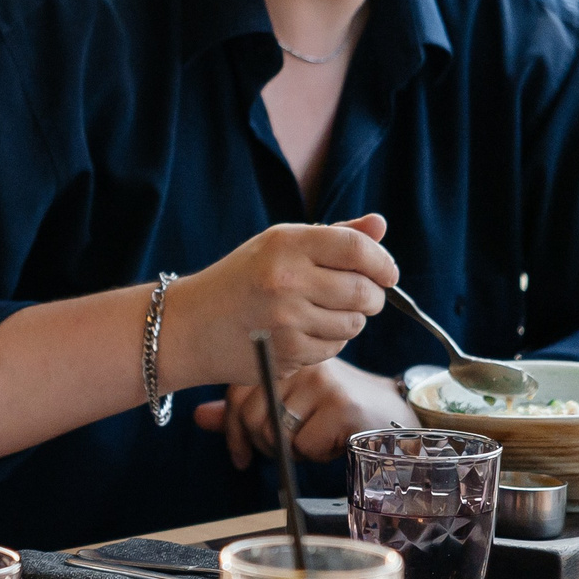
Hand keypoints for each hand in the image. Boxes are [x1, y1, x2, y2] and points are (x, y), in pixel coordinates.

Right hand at [161, 215, 397, 388]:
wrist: (190, 326)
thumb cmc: (240, 280)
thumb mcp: (279, 245)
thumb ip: (333, 236)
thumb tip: (381, 225)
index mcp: (286, 243)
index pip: (356, 248)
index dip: (382, 262)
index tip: (387, 272)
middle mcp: (287, 279)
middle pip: (364, 291)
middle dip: (373, 296)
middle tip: (362, 296)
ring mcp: (287, 319)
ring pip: (354, 324)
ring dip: (350, 320)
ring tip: (323, 313)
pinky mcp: (287, 353)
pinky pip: (334, 348)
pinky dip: (329, 342)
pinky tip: (304, 332)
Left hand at [194, 358, 415, 467]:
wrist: (393, 415)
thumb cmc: (336, 410)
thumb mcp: (288, 404)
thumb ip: (244, 409)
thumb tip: (198, 416)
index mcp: (283, 354)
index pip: (237, 393)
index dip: (233, 431)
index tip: (240, 457)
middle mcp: (300, 362)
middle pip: (253, 417)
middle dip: (265, 446)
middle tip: (290, 450)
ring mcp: (322, 381)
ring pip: (277, 434)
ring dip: (294, 452)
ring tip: (317, 439)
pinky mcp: (341, 404)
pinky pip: (305, 446)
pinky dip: (317, 455)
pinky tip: (335, 442)